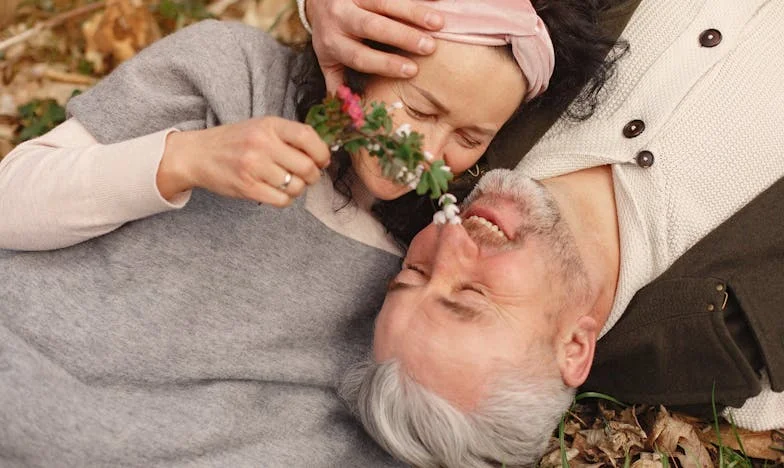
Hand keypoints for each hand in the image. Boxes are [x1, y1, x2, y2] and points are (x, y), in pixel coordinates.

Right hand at [157, 117, 329, 206]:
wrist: (198, 154)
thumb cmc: (235, 142)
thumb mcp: (261, 128)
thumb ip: (289, 136)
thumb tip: (323, 154)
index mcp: (269, 125)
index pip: (308, 137)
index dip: (322, 152)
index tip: (321, 160)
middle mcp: (262, 144)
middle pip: (306, 167)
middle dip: (313, 176)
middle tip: (307, 176)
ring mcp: (254, 167)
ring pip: (296, 186)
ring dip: (298, 189)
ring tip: (287, 183)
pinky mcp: (247, 188)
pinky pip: (282, 200)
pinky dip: (285, 199)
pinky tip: (277, 192)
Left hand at [306, 0, 444, 91]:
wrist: (318, 0)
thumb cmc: (332, 36)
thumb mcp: (328, 61)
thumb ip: (338, 85)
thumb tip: (350, 116)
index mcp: (333, 43)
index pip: (360, 56)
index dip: (385, 64)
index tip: (412, 71)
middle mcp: (340, 17)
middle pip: (372, 26)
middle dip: (403, 36)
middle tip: (429, 47)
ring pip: (384, 2)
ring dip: (414, 12)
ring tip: (439, 23)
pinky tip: (436, 2)